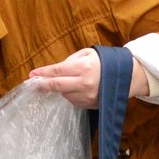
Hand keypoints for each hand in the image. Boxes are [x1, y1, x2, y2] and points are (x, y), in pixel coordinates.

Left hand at [29, 49, 149, 106]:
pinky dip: (72, 94)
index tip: (32, 75)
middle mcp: (84, 83)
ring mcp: (87, 96)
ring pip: (64, 94)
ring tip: (72, 81)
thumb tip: (55, 70)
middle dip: (44, 85)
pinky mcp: (89, 104)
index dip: (43, 73)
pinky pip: (74, 100)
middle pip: (57, 86)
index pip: (57, 71)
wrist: (126, 76)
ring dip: (62, 88)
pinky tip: (79, 88)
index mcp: (83, 67)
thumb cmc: (105, 62)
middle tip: (35, 84)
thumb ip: (70, 60)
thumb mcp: (88, 54)